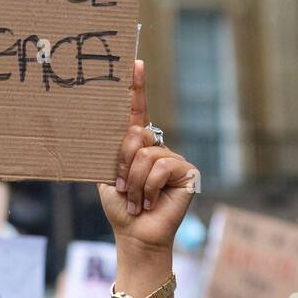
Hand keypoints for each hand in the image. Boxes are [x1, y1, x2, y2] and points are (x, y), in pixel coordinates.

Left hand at [98, 61, 196, 252]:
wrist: (136, 234)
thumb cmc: (122, 208)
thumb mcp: (109, 177)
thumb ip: (113, 152)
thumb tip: (120, 127)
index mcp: (138, 146)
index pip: (137, 112)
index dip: (137, 88)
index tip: (135, 62)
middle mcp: (158, 148)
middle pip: (136, 135)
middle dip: (124, 165)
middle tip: (124, 189)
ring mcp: (174, 159)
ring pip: (147, 154)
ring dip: (135, 182)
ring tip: (138, 200)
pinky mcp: (187, 171)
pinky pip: (161, 167)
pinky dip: (150, 187)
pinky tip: (151, 202)